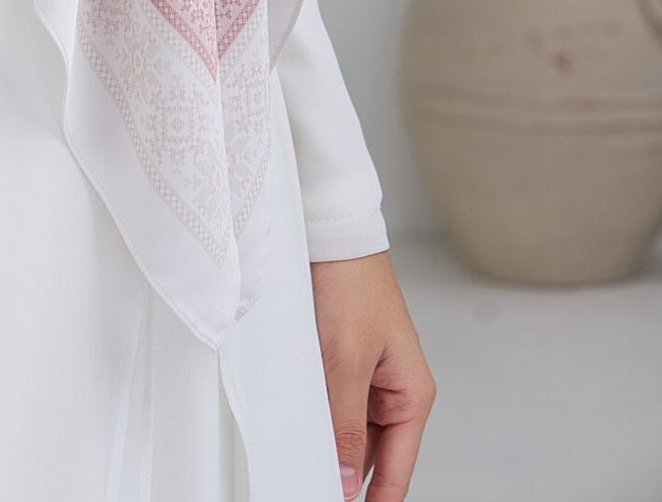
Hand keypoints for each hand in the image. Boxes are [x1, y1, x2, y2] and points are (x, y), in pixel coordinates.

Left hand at [308, 251, 436, 500]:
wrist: (331, 233)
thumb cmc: (352, 284)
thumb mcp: (346, 361)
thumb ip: (345, 425)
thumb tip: (346, 482)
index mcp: (412, 395)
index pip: (396, 472)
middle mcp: (394, 392)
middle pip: (370, 457)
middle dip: (343, 476)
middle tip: (311, 485)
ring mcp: (368, 379)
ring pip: (348, 433)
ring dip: (328, 446)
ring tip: (302, 459)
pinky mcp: (344, 364)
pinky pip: (333, 407)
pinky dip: (318, 419)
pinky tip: (298, 427)